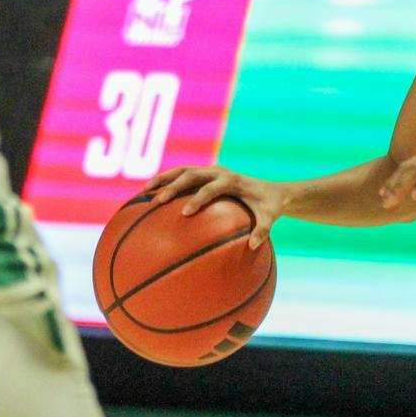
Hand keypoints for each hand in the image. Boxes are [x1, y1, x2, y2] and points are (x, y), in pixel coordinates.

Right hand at [144, 165, 285, 247]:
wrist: (271, 190)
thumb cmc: (269, 207)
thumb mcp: (270, 218)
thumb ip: (263, 230)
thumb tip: (253, 246)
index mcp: (232, 180)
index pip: (212, 188)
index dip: (198, 199)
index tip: (185, 213)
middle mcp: (218, 171)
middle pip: (190, 175)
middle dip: (173, 187)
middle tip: (157, 202)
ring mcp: (209, 170)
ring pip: (181, 171)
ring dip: (162, 179)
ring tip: (144, 193)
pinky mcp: (204, 174)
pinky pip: (181, 175)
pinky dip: (166, 182)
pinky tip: (150, 197)